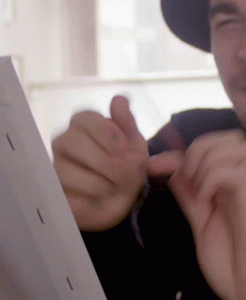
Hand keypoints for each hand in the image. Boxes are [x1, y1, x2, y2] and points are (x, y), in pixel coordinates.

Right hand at [52, 95, 148, 230]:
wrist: (127, 196)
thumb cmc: (128, 163)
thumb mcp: (135, 142)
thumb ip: (127, 121)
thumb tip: (119, 99)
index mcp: (83, 123)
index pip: (86, 118)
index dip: (110, 136)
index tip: (126, 150)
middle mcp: (64, 141)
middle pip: (72, 143)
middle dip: (105, 161)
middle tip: (124, 172)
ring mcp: (56, 167)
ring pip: (65, 172)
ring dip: (99, 183)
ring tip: (114, 186)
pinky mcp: (57, 193)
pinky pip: (66, 196)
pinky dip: (91, 200)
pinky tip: (102, 197)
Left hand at [148, 130, 245, 299]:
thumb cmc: (234, 264)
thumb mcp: (202, 222)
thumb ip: (190, 194)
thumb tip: (171, 168)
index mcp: (234, 183)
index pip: (211, 146)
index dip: (179, 152)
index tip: (153, 165)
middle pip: (228, 135)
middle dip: (198, 151)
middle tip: (189, 182)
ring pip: (232, 144)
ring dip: (205, 163)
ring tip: (199, 192)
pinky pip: (231, 169)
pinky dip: (211, 179)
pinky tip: (207, 199)